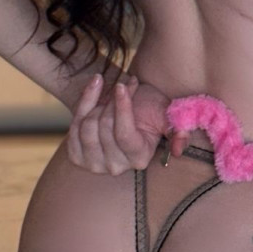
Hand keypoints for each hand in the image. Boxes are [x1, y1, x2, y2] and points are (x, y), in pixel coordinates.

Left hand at [65, 73, 190, 174]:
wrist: (128, 106)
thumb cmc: (149, 109)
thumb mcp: (166, 114)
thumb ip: (177, 129)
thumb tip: (179, 149)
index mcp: (139, 158)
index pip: (124, 135)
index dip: (121, 108)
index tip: (122, 85)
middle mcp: (115, 167)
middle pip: (104, 127)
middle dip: (111, 100)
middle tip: (121, 85)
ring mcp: (93, 164)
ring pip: (87, 126)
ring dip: (96, 102)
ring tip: (109, 93)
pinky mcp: (76, 155)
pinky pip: (73, 125)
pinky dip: (83, 102)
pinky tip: (94, 89)